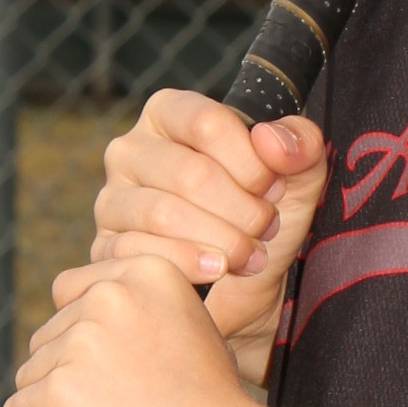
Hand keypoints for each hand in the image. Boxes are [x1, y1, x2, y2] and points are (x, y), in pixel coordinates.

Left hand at [4, 251, 270, 406]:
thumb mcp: (197, 330)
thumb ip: (155, 308)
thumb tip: (104, 317)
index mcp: (146, 271)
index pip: (72, 292)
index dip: (79, 334)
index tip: (101, 369)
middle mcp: (110, 296)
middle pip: (48, 335)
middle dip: (63, 371)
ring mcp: (82, 345)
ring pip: (30, 375)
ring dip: (46, 405)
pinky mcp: (60, 393)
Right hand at [87, 94, 331, 384]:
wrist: (247, 292)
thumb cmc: (264, 222)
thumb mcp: (299, 179)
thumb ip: (301, 145)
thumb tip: (269, 139)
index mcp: (171, 114)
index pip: (208, 122)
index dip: (252, 164)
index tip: (273, 190)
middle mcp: (131, 149)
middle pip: (189, 172)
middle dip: (241, 210)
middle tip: (265, 229)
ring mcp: (112, 200)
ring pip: (164, 215)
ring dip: (221, 241)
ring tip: (248, 255)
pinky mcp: (106, 248)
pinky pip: (142, 253)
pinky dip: (191, 266)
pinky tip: (216, 273)